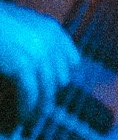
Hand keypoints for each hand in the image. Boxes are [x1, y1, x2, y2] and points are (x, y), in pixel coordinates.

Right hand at [0, 0, 80, 120]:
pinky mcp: (24, 65)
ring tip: (34, 116)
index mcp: (53, 30)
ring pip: (47, 88)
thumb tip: (51, 65)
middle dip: (50, 91)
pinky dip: (27, 106)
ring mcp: (39, 53)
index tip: (57, 87)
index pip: (72, 60)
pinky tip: (24, 114)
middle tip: (43, 105)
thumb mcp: (24, 23)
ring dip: (41, 104)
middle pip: (61, 77)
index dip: (63, 74)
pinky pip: (30, 92)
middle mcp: (50, 41)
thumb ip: (40, 40)